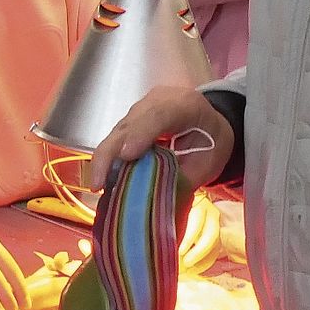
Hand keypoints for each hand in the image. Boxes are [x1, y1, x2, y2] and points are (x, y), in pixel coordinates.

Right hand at [89, 87, 233, 197]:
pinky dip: (108, 160)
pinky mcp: (129, 121)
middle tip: (99, 182)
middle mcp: (158, 101)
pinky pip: (115, 139)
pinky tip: (102, 179)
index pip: (161, 114)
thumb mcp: (208, 162)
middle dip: (110, 152)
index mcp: (186, 105)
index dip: (141, 133)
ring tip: (98, 184)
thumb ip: (183, 180)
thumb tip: (160, 208)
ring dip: (104, 159)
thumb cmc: (212, 142)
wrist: (209, 121)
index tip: (127, 155)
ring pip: (117, 131)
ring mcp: (140, 109)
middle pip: (129, 123)